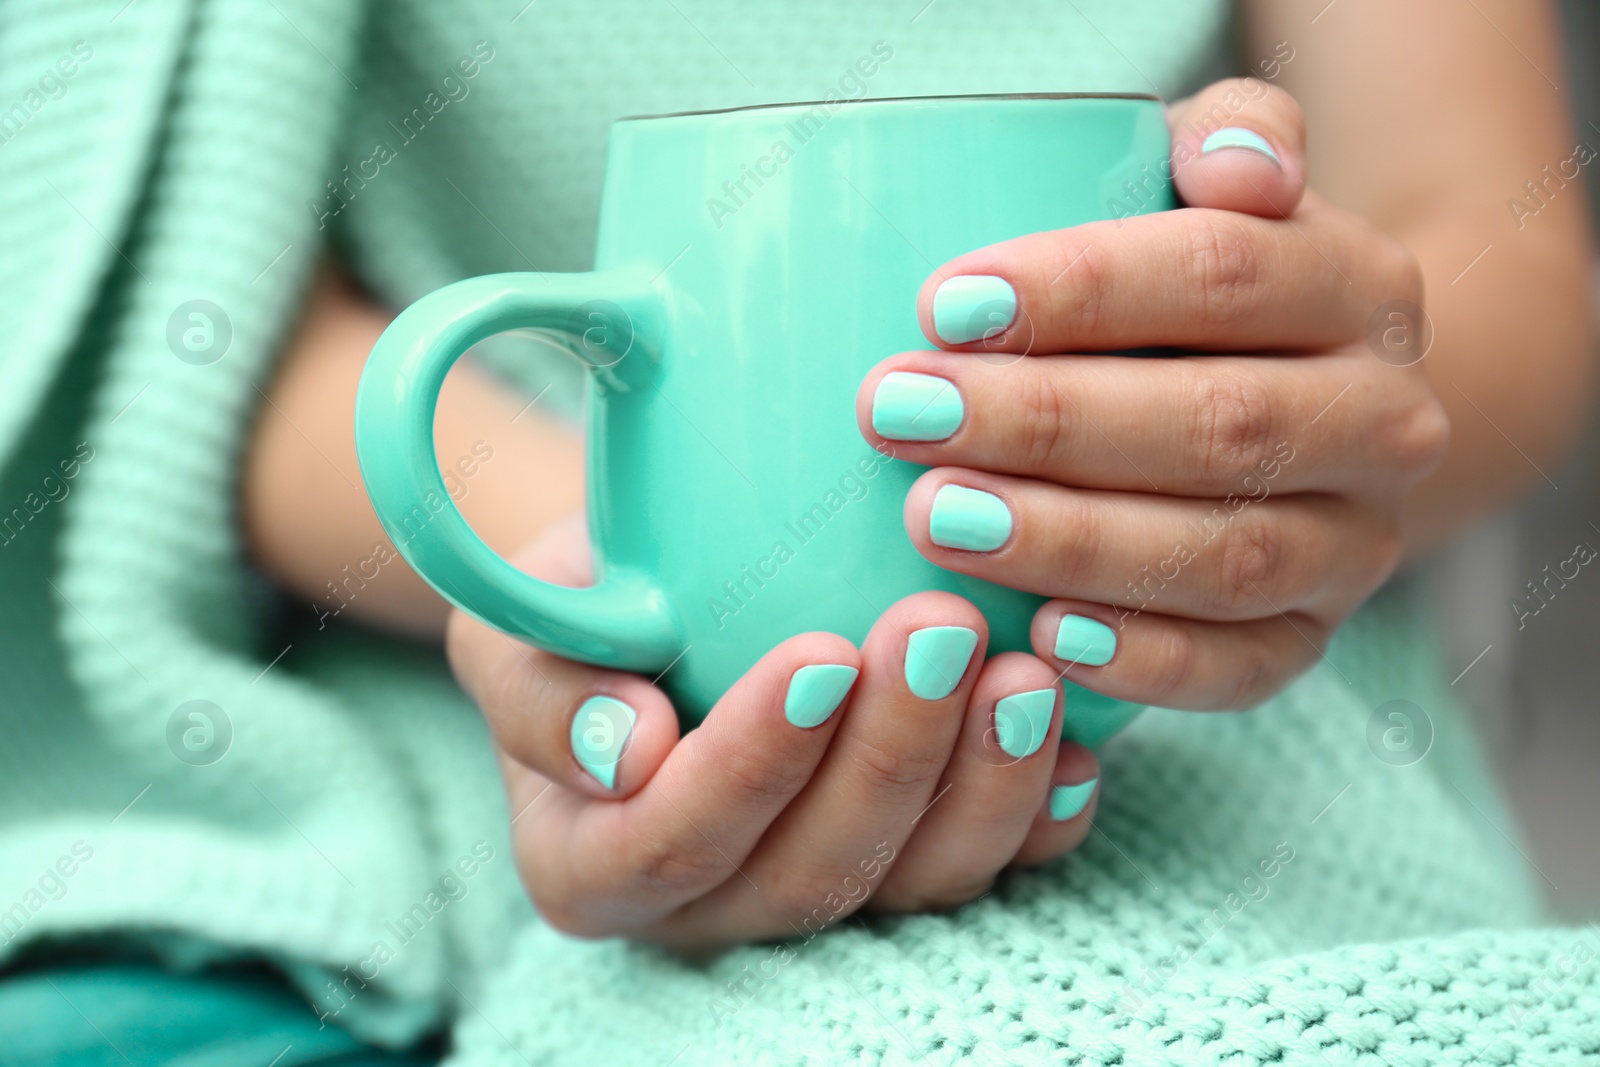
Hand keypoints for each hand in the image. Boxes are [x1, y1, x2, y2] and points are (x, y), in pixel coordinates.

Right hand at [446, 513, 1101, 950]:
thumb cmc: (590, 597)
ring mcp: (820, 891)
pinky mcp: (909, 865)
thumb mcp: (521, 614)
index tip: (820, 656)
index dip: (751, 766)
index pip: (669, 845)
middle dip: (888, 760)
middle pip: (809, 873)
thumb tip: (626, 748)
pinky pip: (986, 869)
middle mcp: (710, 905)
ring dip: (980, 784)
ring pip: (912, 881)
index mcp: (595, 863)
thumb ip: (536, 681)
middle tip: (939, 632)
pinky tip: (1076, 743)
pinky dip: (1036, 812)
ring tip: (1025, 672)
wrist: (665, 591)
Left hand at [856, 78, 1448, 710]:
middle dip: (1045, 423)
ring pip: (1223, 555)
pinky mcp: (1311, 639)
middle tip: (902, 415)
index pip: (1224, 274)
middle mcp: (1382, 421)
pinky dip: (1141, 662)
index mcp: (1359, 288)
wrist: (1315, 404)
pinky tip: (1038, 638)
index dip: (1083, 290)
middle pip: (1215, 423)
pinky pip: (1238, 669)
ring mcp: (1356, 544)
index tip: (942, 305)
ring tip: (935, 518)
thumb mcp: (1231, 183)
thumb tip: (1234, 166)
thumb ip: (1234, 136)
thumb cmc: (1220, 289)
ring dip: (1069, 542)